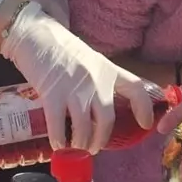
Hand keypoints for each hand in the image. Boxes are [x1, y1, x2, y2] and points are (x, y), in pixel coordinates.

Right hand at [0, 2, 153, 151]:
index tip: (146, 124)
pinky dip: (59, 140)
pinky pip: (59, 126)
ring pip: (84, 128)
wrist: (35, 33)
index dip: (145, 109)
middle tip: (92, 147)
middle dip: (99, 139)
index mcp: (108, 69)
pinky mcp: (53, 94)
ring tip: (75, 148)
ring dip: (80, 144)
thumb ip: (97, 81)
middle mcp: (96, 80)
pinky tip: (57, 144)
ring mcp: (75, 88)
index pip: (136, 89)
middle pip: (107, 120)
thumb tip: (99, 111)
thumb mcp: (89, 60)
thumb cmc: (60, 47)